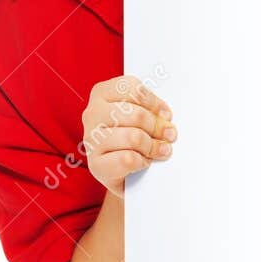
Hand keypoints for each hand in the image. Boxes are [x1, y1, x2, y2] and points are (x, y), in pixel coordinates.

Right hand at [80, 75, 178, 192]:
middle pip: (136, 115)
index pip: (132, 89)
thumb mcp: (140, 116)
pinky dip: (142, 161)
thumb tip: (166, 118)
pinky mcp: (95, 164)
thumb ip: (151, 110)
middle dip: (158, 127)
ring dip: (152, 146)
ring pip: (133, 137)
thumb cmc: (131, 138)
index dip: (154, 102)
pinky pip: (127, 159)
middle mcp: (93, 113)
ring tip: (160, 150)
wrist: (121, 172)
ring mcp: (91, 139)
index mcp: (103, 93)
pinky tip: (143, 161)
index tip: (166, 114)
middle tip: (169, 135)